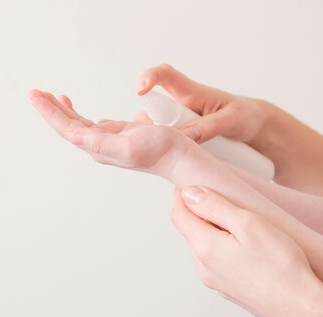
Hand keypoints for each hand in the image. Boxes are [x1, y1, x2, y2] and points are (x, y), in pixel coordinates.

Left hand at [28, 89, 190, 175]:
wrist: (178, 156)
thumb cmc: (159, 151)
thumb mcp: (129, 146)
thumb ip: (100, 143)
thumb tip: (74, 136)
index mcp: (96, 147)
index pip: (65, 128)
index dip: (49, 112)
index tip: (35, 96)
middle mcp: (95, 145)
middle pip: (64, 124)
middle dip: (47, 108)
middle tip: (33, 92)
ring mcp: (103, 139)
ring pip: (73, 121)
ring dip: (57, 108)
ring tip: (44, 95)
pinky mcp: (112, 133)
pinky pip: (85, 121)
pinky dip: (73, 111)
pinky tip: (67, 103)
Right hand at [137, 64, 268, 144]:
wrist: (254, 132)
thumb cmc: (244, 117)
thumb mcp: (232, 120)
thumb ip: (209, 127)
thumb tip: (185, 136)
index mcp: (191, 92)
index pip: (165, 75)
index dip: (149, 77)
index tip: (140, 91)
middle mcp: (177, 107)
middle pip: (149, 112)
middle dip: (150, 127)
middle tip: (169, 143)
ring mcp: (174, 125)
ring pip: (151, 131)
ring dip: (156, 143)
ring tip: (178, 155)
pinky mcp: (175, 140)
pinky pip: (159, 146)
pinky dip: (160, 154)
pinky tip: (172, 162)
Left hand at [172, 186, 322, 316]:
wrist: (300, 307)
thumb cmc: (281, 268)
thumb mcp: (248, 223)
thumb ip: (215, 206)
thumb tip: (190, 194)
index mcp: (204, 247)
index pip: (179, 215)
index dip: (181, 196)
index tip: (187, 184)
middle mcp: (204, 267)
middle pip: (189, 231)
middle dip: (196, 212)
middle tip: (213, 198)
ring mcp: (214, 280)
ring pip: (202, 247)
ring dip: (209, 231)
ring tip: (232, 222)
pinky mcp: (227, 289)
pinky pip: (215, 262)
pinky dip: (220, 247)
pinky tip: (241, 245)